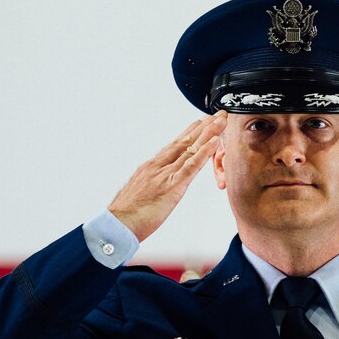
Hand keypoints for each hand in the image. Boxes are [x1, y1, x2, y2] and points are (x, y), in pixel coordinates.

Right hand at [108, 110, 227, 241]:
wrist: (117, 224)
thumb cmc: (126, 215)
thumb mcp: (140, 194)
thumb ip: (150, 185)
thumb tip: (155, 185)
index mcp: (151, 167)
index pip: (174, 145)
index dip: (189, 133)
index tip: (200, 122)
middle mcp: (158, 165)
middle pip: (184, 141)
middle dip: (202, 127)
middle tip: (217, 114)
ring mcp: (165, 174)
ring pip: (191, 148)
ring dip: (208, 133)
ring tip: (221, 120)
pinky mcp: (172, 186)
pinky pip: (192, 165)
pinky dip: (205, 152)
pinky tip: (215, 141)